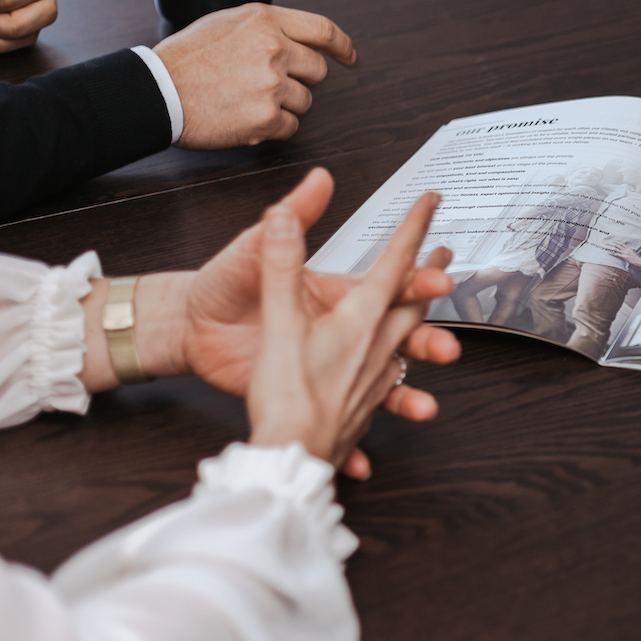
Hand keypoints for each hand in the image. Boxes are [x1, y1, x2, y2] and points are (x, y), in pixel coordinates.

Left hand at [79, 168, 460, 478]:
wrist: (192, 336)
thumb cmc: (224, 290)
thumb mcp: (255, 253)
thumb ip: (291, 221)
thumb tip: (319, 178)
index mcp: (341, 295)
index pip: (391, 277)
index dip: (419, 272)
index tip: (443, 265)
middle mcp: (349, 330)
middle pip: (403, 333)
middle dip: (430, 339)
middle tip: (448, 344)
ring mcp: (338, 368)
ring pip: (387, 385)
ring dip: (407, 398)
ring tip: (424, 408)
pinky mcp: (315, 398)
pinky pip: (343, 427)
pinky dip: (354, 446)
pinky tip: (359, 461)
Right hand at [154, 3, 357, 149]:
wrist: (157, 91)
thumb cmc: (186, 60)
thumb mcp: (226, 24)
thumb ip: (265, 28)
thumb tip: (297, 40)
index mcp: (264, 20)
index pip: (323, 30)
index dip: (342, 46)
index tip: (350, 57)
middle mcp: (273, 49)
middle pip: (317, 72)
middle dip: (299, 80)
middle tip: (266, 83)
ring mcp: (272, 84)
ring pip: (305, 101)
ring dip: (283, 104)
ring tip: (246, 98)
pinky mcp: (267, 117)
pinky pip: (291, 126)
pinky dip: (273, 127)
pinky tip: (245, 116)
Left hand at [607, 240, 640, 268]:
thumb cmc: (640, 259)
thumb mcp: (635, 254)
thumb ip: (631, 253)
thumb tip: (630, 253)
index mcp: (628, 248)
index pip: (620, 243)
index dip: (615, 241)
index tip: (610, 240)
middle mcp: (626, 249)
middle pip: (616, 245)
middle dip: (610, 243)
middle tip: (604, 242)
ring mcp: (625, 253)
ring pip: (615, 248)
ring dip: (609, 247)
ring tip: (604, 246)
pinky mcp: (625, 257)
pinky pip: (617, 254)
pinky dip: (612, 253)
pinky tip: (608, 252)